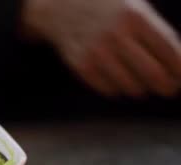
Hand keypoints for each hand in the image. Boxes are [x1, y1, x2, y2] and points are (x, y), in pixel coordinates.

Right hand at [23, 0, 180, 96]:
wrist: (62, 6)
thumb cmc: (108, 8)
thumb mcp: (137, 8)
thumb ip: (158, 34)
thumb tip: (176, 67)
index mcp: (136, 17)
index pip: (169, 52)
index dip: (179, 70)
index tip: (180, 77)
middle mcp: (116, 35)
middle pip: (153, 75)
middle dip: (166, 86)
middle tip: (168, 88)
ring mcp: (96, 52)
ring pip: (131, 86)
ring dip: (141, 87)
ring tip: (141, 82)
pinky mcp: (81, 65)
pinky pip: (108, 89)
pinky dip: (117, 88)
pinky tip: (118, 78)